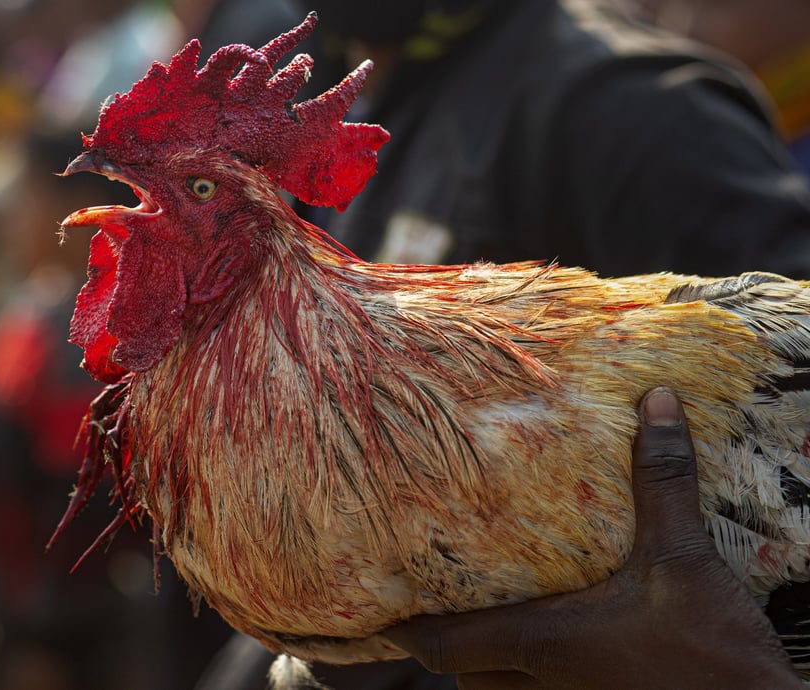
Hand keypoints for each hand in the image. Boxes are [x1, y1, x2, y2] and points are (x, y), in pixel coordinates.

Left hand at [383, 387, 801, 689]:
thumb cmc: (713, 652)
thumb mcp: (683, 557)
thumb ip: (662, 480)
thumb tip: (654, 402)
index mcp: (542, 642)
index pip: (443, 644)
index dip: (401, 629)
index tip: (374, 612)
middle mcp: (543, 682)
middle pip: (463, 671)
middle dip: (448, 640)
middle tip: (438, 596)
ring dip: (485, 661)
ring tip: (487, 619)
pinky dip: (523, 677)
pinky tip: (549, 648)